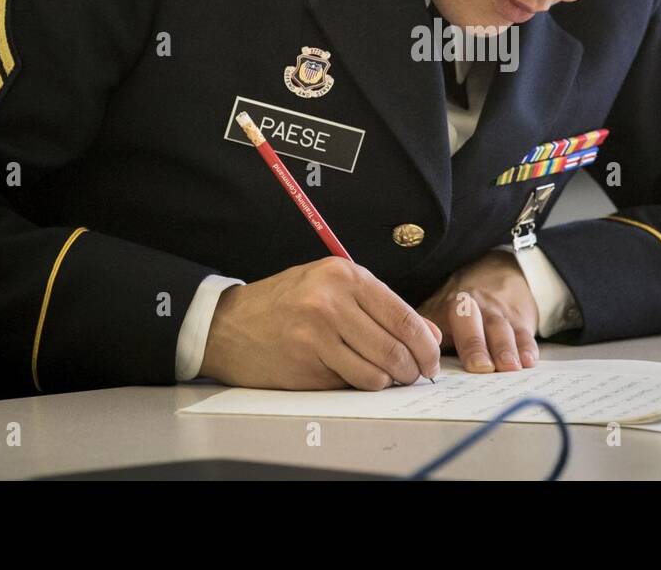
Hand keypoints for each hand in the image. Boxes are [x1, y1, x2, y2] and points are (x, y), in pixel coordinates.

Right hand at [199, 257, 442, 389]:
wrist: (227, 324)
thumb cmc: (285, 302)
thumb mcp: (332, 288)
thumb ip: (381, 307)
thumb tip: (430, 336)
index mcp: (343, 275)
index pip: (401, 314)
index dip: (425, 342)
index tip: (432, 356)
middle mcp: (331, 301)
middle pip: (394, 346)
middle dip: (413, 367)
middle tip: (416, 374)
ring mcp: (317, 334)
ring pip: (377, 371)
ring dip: (390, 381)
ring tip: (388, 378)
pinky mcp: (306, 364)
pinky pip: (351, 383)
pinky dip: (362, 386)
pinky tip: (357, 377)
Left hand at [417, 249, 539, 372]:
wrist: (500, 273)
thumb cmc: (461, 304)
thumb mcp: (438, 308)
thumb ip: (424, 328)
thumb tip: (402, 354)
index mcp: (451, 305)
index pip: (448, 319)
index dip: (447, 339)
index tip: (446, 361)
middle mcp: (476, 307)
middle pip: (475, 323)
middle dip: (477, 345)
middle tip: (482, 368)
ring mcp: (500, 313)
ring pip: (502, 329)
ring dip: (506, 348)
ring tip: (509, 368)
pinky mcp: (521, 320)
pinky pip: (525, 333)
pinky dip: (528, 347)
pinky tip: (529, 361)